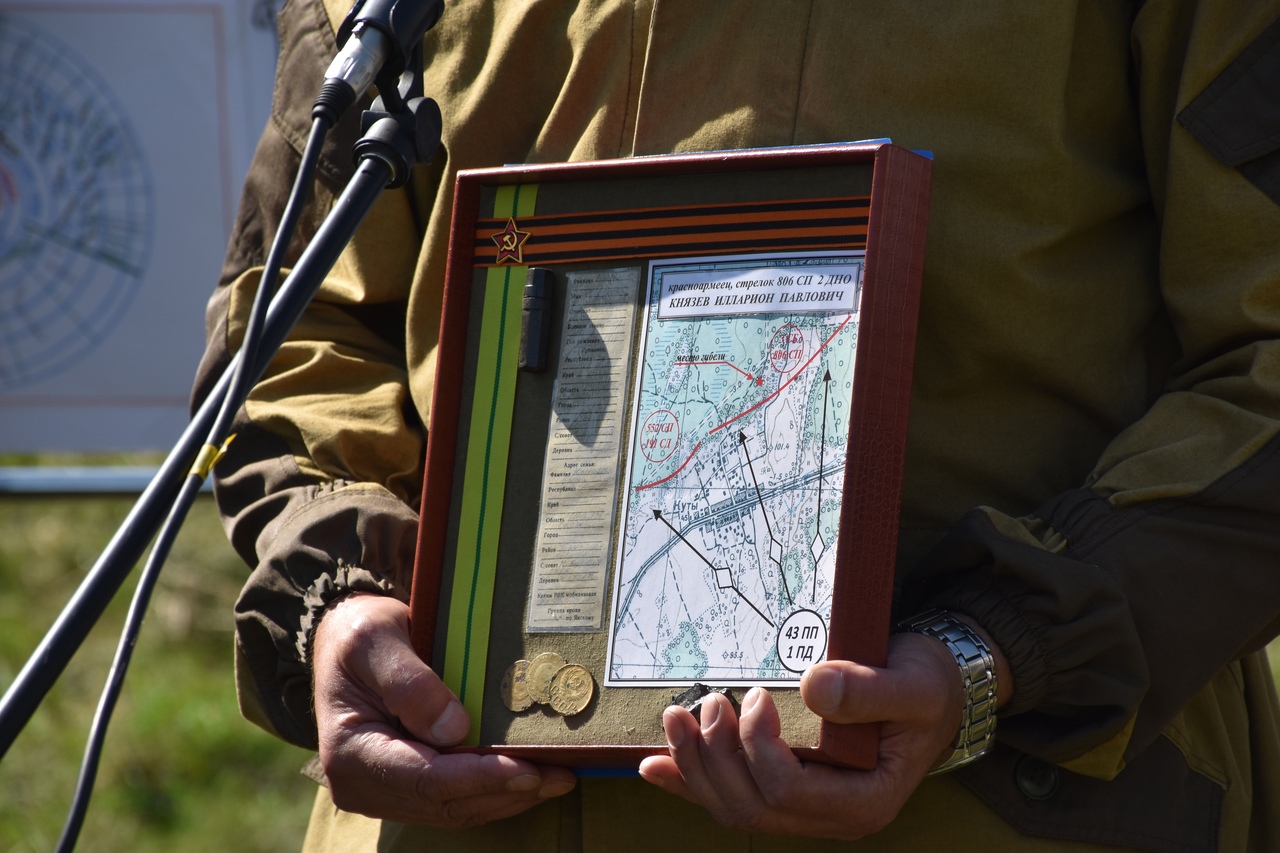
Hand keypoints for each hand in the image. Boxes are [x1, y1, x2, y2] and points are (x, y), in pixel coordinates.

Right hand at [312, 593, 575, 827]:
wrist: (344, 642)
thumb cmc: (358, 634)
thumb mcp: (374, 639)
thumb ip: (409, 682)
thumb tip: (455, 728)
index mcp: (350, 753)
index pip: (425, 778)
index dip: (479, 777)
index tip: (527, 768)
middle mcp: (363, 785)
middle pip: (446, 802)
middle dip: (506, 791)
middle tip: (561, 775)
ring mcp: (385, 792)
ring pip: (455, 808)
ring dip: (508, 796)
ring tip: (558, 777)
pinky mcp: (406, 787)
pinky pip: (454, 799)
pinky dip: (493, 790)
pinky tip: (530, 777)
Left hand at [638, 630, 987, 839]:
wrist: (933, 690)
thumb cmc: (928, 688)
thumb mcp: (913, 683)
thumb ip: (868, 691)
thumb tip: (815, 688)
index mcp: (865, 800)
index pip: (790, 791)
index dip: (758, 747)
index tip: (755, 696)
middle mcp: (833, 815)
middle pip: (752, 807)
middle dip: (715, 757)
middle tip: (706, 703)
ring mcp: (807, 807)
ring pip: (733, 807)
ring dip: (695, 766)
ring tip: (676, 718)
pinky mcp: (787, 788)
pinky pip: (731, 796)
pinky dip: (690, 781)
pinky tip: (656, 766)